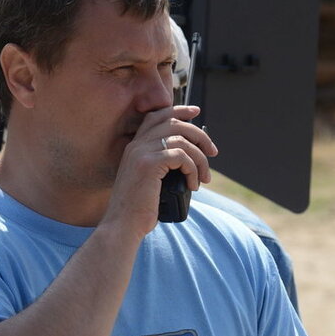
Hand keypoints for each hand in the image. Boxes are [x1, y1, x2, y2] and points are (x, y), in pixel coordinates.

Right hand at [105, 105, 217, 237]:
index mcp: (134, 147)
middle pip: (174, 123)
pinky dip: (194, 169)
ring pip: (182, 141)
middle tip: (212, 152)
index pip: (156, 116)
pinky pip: (182, 156)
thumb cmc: (138, 209)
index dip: (178, 110)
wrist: (122, 226)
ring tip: (204, 177)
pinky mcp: (149, 165)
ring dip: (200, 159)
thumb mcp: (149, 181)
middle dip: (199, 135)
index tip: (196, 112)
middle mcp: (136, 145)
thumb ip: (163, 165)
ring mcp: (141, 153)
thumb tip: (191, 157)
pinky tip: (193, 185)